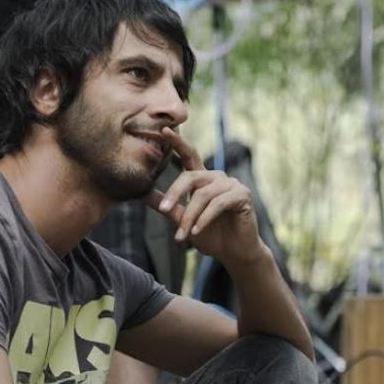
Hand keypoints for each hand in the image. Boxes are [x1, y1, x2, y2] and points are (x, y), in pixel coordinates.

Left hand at [146, 128, 264, 266]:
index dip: (178, 142)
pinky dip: (205, 218)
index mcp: (203, 179)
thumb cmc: (211, 235)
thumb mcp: (183, 220)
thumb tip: (141, 194)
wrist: (234, 252)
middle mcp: (217, 177)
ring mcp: (232, 184)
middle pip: (191, 176)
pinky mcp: (243, 195)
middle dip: (175, 193)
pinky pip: (218, 204)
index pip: (189, 156)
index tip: (164, 130)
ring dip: (190, 216)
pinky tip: (197, 231)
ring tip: (183, 235)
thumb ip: (166, 206)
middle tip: (164, 209)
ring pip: (203, 195)